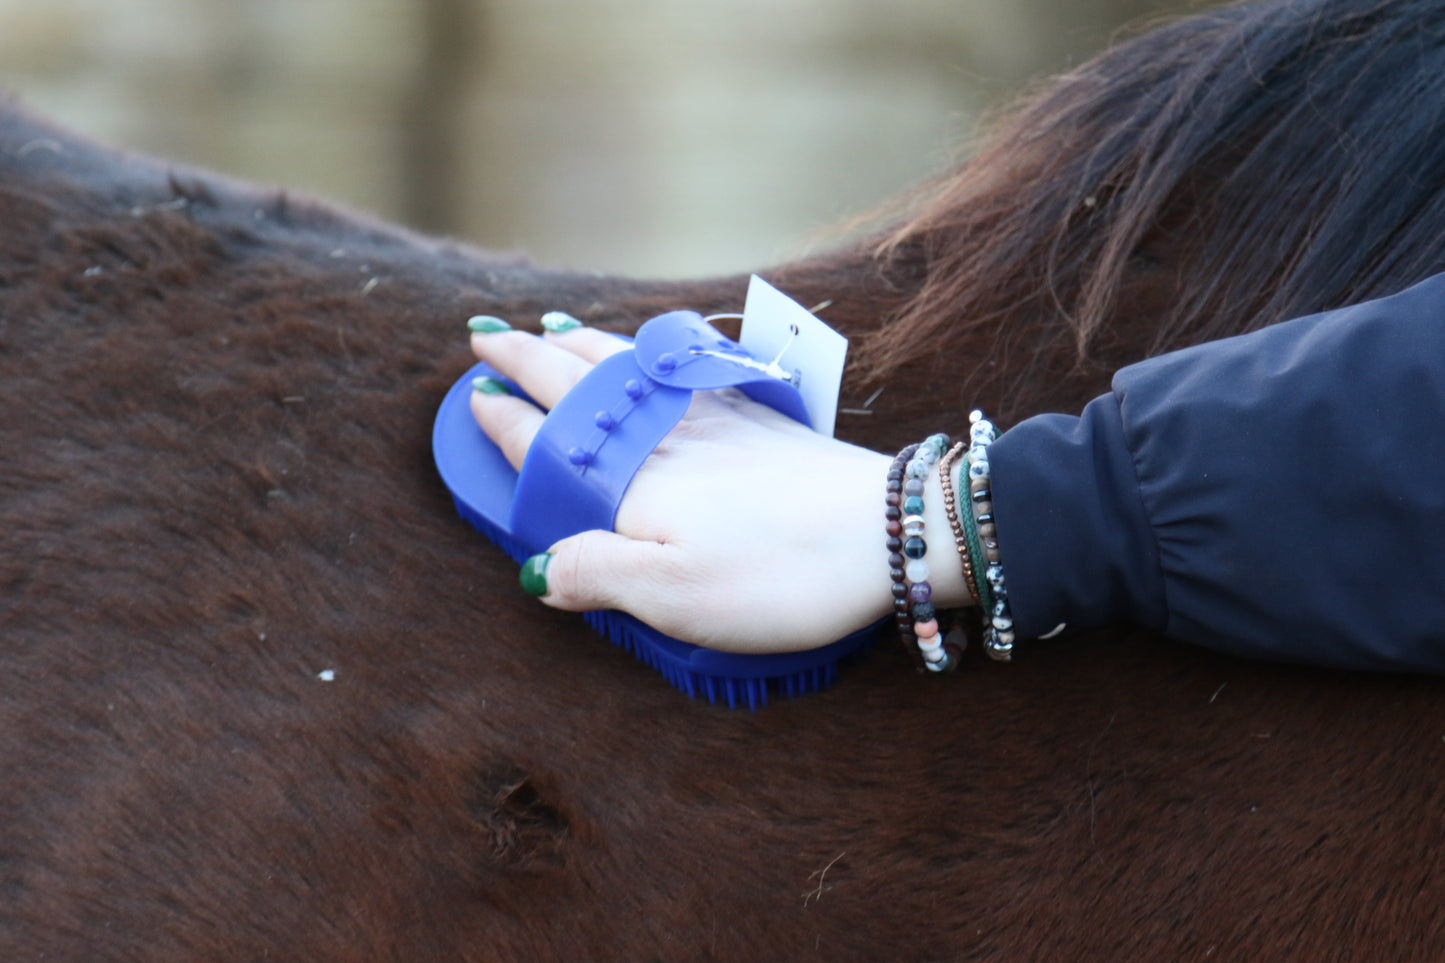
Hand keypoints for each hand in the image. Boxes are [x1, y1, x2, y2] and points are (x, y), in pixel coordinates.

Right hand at [468, 322, 899, 653]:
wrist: (889, 530)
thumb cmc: (779, 573)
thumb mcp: (674, 596)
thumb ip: (595, 573)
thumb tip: (536, 569)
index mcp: (632, 479)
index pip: (549, 438)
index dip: (507, 420)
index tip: (473, 397)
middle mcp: (665, 434)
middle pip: (581, 383)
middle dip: (528, 357)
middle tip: (487, 335)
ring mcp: (714, 416)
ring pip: (628, 364)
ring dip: (580, 341)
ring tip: (551, 323)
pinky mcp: (757, 416)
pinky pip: (676, 366)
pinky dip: (641, 350)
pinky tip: (649, 350)